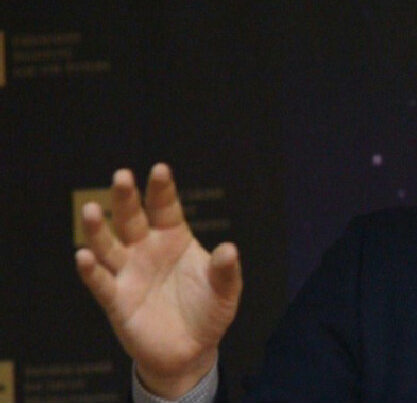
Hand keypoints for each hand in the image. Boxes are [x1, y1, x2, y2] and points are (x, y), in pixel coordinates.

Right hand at [74, 163, 242, 399]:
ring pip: (108, 246)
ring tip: (91, 210)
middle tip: (121, 176)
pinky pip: (101, 282)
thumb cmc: (208, 312)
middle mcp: (146, 250)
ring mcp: (129, 273)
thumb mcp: (225, 291)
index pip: (166, 208)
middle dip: (126, 198)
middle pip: (132, 219)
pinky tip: (83, 256)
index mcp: (174, 238)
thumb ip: (226, 271)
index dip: (162, 189)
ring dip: (98, 229)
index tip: (160, 169)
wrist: (191, 350)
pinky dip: (91, 270)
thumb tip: (229, 249)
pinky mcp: (117, 300)